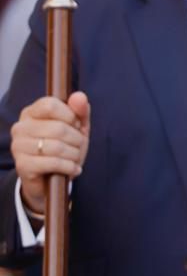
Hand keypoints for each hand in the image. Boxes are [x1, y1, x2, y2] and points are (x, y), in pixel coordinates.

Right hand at [11, 93, 90, 215]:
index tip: (76, 126)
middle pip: (58, 128)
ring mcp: (18, 146)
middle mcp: (20, 127)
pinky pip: (53, 162)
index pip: (50, 105)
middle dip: (77, 140)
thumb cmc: (64, 149)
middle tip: (78, 147)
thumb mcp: (76, 129)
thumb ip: (80, 112)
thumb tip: (79, 96)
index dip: (70, 116)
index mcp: (31, 113)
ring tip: (75, 158)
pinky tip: (73, 169)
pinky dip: (70, 167)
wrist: (49, 179)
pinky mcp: (22, 165)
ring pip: (57, 146)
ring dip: (74, 154)